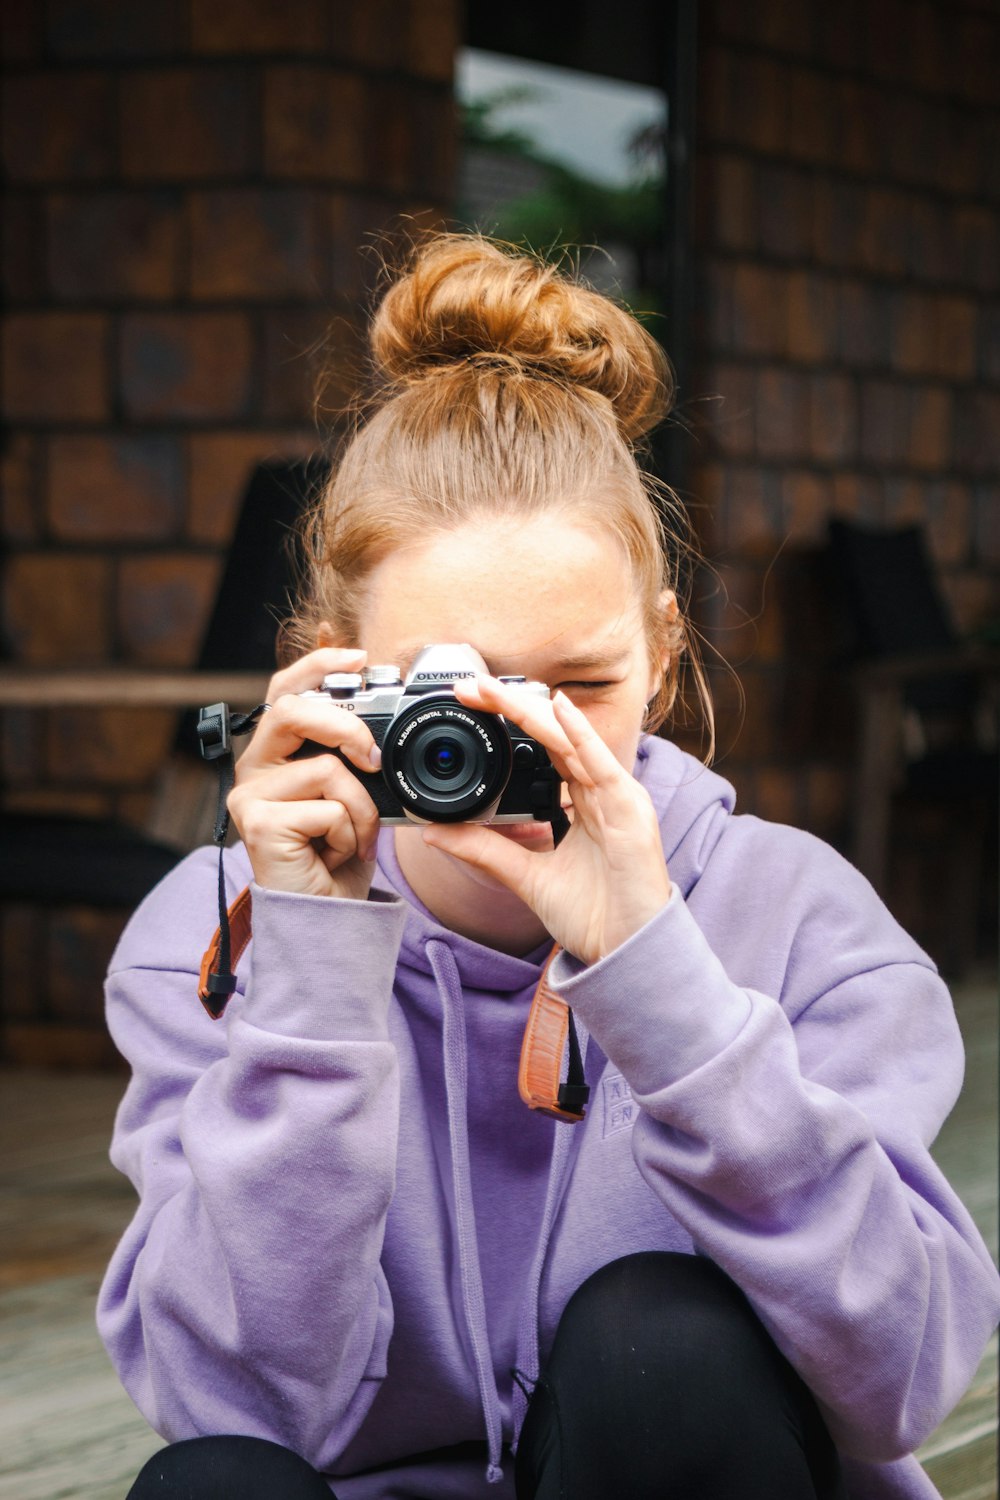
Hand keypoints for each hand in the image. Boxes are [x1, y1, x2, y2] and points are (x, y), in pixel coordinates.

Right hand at [227, 648, 382, 900]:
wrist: (329, 913)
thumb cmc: (340, 853)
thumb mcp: (356, 794)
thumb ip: (356, 755)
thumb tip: (381, 717)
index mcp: (277, 753)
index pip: (285, 690)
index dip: (317, 665)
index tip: (356, 655)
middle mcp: (254, 768)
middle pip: (291, 711)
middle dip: (345, 727)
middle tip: (374, 759)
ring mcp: (250, 796)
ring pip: (327, 770)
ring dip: (361, 809)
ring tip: (352, 838)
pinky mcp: (257, 824)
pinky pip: (327, 810)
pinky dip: (349, 835)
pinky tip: (335, 855)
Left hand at [421, 677, 671, 964]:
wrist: (627, 953)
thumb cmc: (593, 916)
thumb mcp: (525, 878)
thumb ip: (485, 851)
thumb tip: (435, 832)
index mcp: (581, 801)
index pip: (542, 748)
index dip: (508, 723)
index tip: (468, 704)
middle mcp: (601, 792)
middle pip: (553, 736)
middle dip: (510, 707)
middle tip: (469, 685)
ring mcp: (618, 798)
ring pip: (571, 741)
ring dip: (532, 712)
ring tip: (495, 689)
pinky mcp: (630, 812)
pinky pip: (602, 765)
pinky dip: (580, 735)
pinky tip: (558, 711)